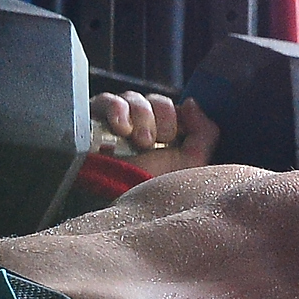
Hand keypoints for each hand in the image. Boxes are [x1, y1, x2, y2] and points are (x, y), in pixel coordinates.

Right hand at [89, 89, 219, 177]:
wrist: (115, 200)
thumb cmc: (151, 187)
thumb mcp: (191, 163)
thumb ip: (204, 132)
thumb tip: (191, 102)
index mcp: (162, 138)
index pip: (173, 108)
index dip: (175, 116)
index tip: (171, 137)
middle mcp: (139, 129)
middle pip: (156, 100)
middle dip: (160, 119)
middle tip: (152, 143)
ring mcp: (115, 124)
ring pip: (134, 98)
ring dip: (142, 117)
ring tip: (139, 143)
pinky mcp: (93, 120)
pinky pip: (109, 100)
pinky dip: (118, 110)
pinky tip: (121, 129)